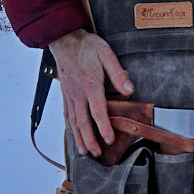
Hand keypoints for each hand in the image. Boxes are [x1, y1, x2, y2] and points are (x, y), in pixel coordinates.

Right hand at [49, 29, 133, 157]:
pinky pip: (67, 114)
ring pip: (73, 121)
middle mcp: (78, 94)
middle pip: (83, 122)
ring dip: (78, 138)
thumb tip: (129, 89)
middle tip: (96, 154)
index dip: (104, 127)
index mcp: (90, 85)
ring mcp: (69, 95)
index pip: (98, 111)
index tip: (109, 140)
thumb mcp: (106, 54)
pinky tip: (73, 134)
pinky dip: (70, 127)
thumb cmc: (86, 46)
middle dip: (90, 140)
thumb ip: (117, 73)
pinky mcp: (65, 94)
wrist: (64, 40)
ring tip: (83, 151)